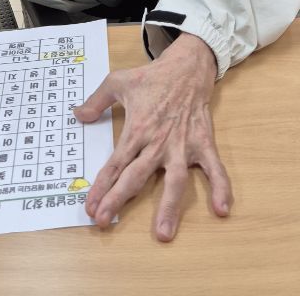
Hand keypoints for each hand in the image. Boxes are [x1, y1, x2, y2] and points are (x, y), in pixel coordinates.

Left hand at [74, 33, 230, 241]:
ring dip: (170, 206)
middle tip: (104, 221)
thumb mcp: (117, 81)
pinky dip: (220, 187)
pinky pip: (214, 168)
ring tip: (164, 233)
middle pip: (136, 176)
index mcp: (136, 129)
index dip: (101, 187)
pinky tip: (222, 210)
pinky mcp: (203, 143)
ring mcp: (182, 145)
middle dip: (119, 199)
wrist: (186, 67)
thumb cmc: (152, 77)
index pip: (115, 164)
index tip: (90, 207)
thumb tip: (77, 115)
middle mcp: (158, 142)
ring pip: (175, 180)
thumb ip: (96, 101)